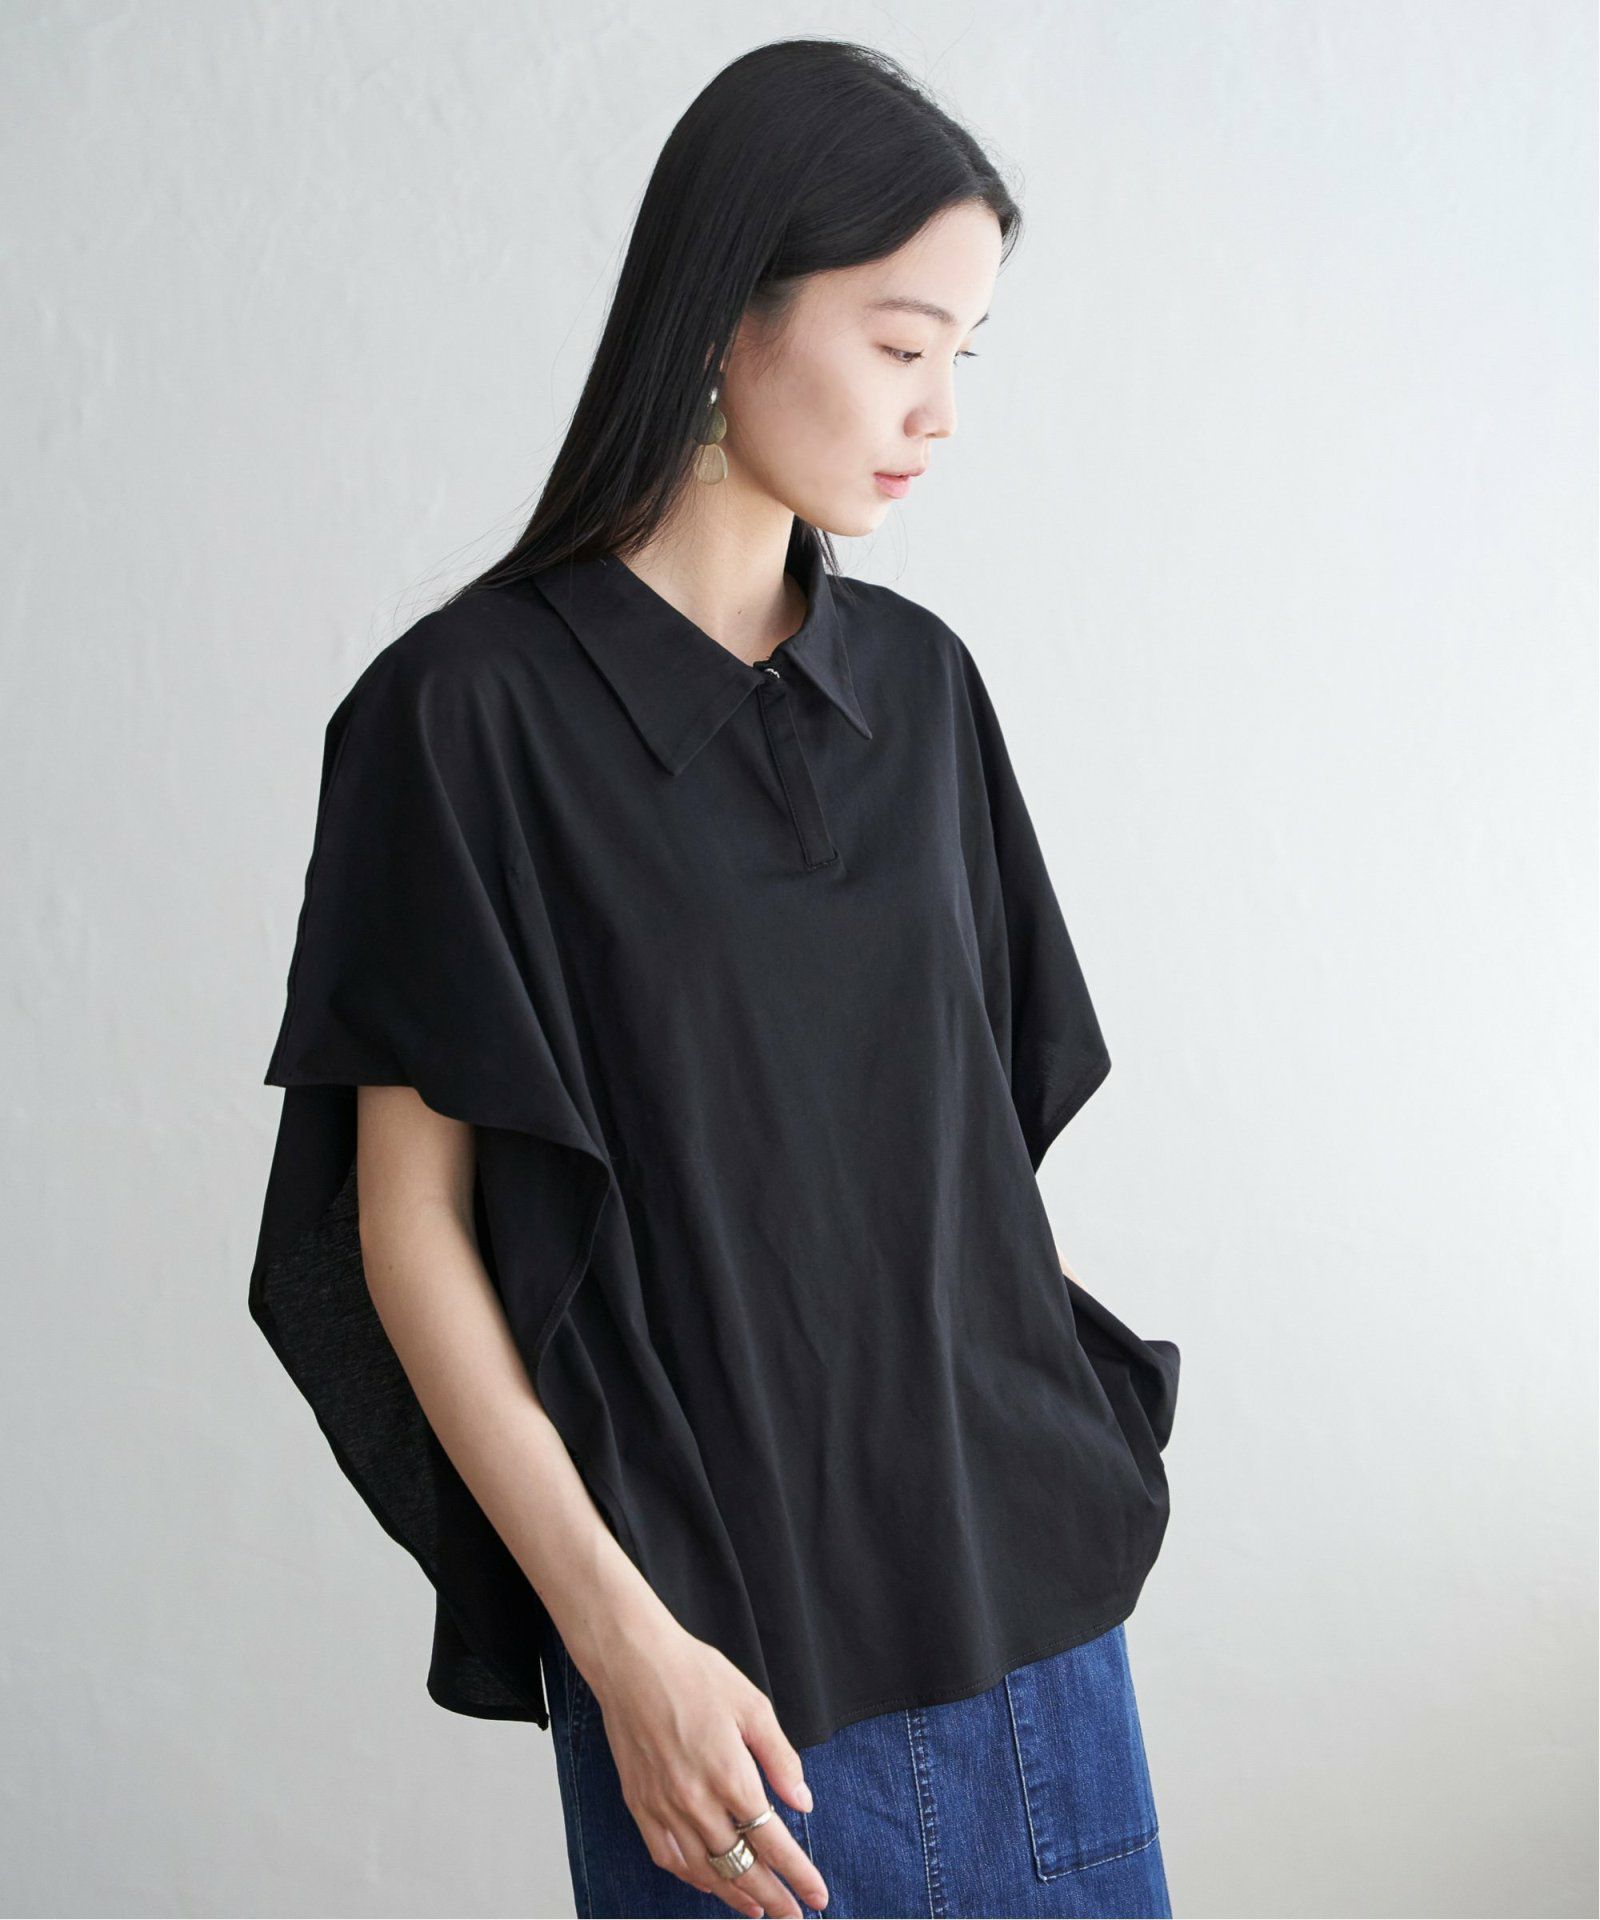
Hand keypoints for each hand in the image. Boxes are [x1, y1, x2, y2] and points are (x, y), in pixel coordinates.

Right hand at [578, 1614, 829, 1917]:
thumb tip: (803, 1802)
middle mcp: (697, 1801)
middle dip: (773, 1898)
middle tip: (793, 1916)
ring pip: (704, 1871)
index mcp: (731, 1775)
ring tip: (757, 1910)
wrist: (633, 1662)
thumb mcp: (753, 1706)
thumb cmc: (695, 1674)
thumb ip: (781, 1759)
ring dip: (734, 1895)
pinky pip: (667, 1857)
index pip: (773, 1842)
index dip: (798, 1874)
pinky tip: (707, 1883)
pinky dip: (691, 1877)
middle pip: (741, 1867)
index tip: (817, 1896)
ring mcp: (664, 1807)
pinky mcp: (639, 1804)